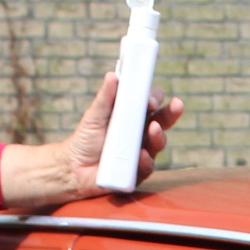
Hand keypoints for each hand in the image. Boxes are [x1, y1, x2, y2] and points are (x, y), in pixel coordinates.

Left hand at [0, 73, 184, 206]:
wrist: (73, 168)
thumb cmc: (86, 139)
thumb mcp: (94, 115)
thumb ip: (105, 98)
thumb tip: (112, 76)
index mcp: (133, 116)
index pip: (150, 103)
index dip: (154, 97)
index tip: (150, 98)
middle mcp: (141, 133)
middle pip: (163, 120)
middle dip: (171, 112)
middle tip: (176, 105)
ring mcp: (141, 152)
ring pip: (158, 143)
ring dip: (158, 135)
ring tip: (153, 128)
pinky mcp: (137, 173)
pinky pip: (147, 167)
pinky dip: (145, 160)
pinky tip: (141, 155)